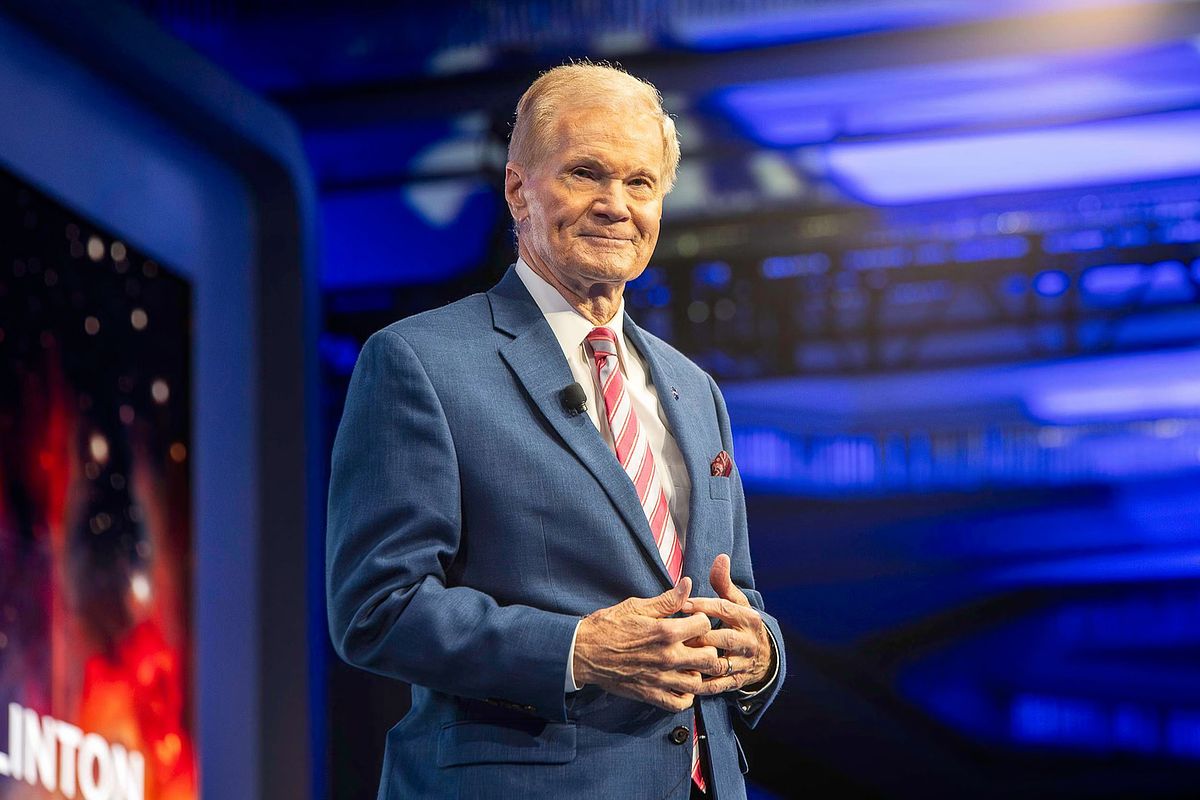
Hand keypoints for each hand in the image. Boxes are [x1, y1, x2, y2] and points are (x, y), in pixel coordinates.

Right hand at [572, 577, 723, 711]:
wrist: (583, 652)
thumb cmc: (608, 626)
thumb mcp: (636, 607)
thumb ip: (666, 600)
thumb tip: (687, 584)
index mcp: (665, 631)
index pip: (704, 625)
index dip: (702, 620)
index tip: (694, 620)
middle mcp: (668, 657)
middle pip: (709, 657)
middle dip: (708, 648)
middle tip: (698, 644)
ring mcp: (661, 678)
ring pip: (698, 682)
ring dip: (699, 673)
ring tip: (691, 664)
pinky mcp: (651, 694)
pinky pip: (680, 703)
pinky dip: (686, 696)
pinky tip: (681, 683)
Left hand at [682, 554, 771, 693]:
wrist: (763, 656)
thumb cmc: (740, 622)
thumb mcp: (737, 602)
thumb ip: (724, 582)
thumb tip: (721, 557)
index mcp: (748, 618)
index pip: (725, 609)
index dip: (703, 606)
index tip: (682, 604)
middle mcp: (749, 641)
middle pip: (723, 638)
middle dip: (700, 636)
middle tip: (676, 634)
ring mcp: (745, 663)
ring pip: (720, 663)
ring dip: (699, 661)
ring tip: (677, 657)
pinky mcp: (738, 681)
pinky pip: (719, 685)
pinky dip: (702, 684)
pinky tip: (683, 678)